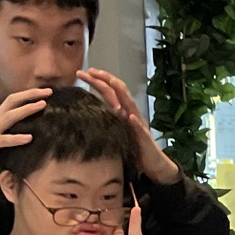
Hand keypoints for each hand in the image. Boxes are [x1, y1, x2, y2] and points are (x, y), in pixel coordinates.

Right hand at [0, 88, 49, 174]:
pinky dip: (17, 138)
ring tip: (43, 105)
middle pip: (13, 101)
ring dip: (27, 110)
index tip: (44, 93)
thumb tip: (24, 149)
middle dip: (31, 95)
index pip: (13, 102)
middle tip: (49, 91)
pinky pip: (4, 140)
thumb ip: (8, 143)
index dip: (28, 96)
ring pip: (11, 116)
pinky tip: (29, 138)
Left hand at [77, 68, 178, 183]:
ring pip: (130, 103)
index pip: (109, 91)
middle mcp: (130, 113)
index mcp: (122, 111)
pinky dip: (135, 122)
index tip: (82, 73)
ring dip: (121, 92)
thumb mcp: (116, 132)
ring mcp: (138, 124)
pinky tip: (129, 116)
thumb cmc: (133, 149)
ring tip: (111, 81)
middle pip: (118, 90)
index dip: (97, 81)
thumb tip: (86, 115)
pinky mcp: (144, 138)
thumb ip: (106, 122)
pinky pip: (139, 128)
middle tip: (88, 71)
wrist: (152, 164)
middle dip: (104, 79)